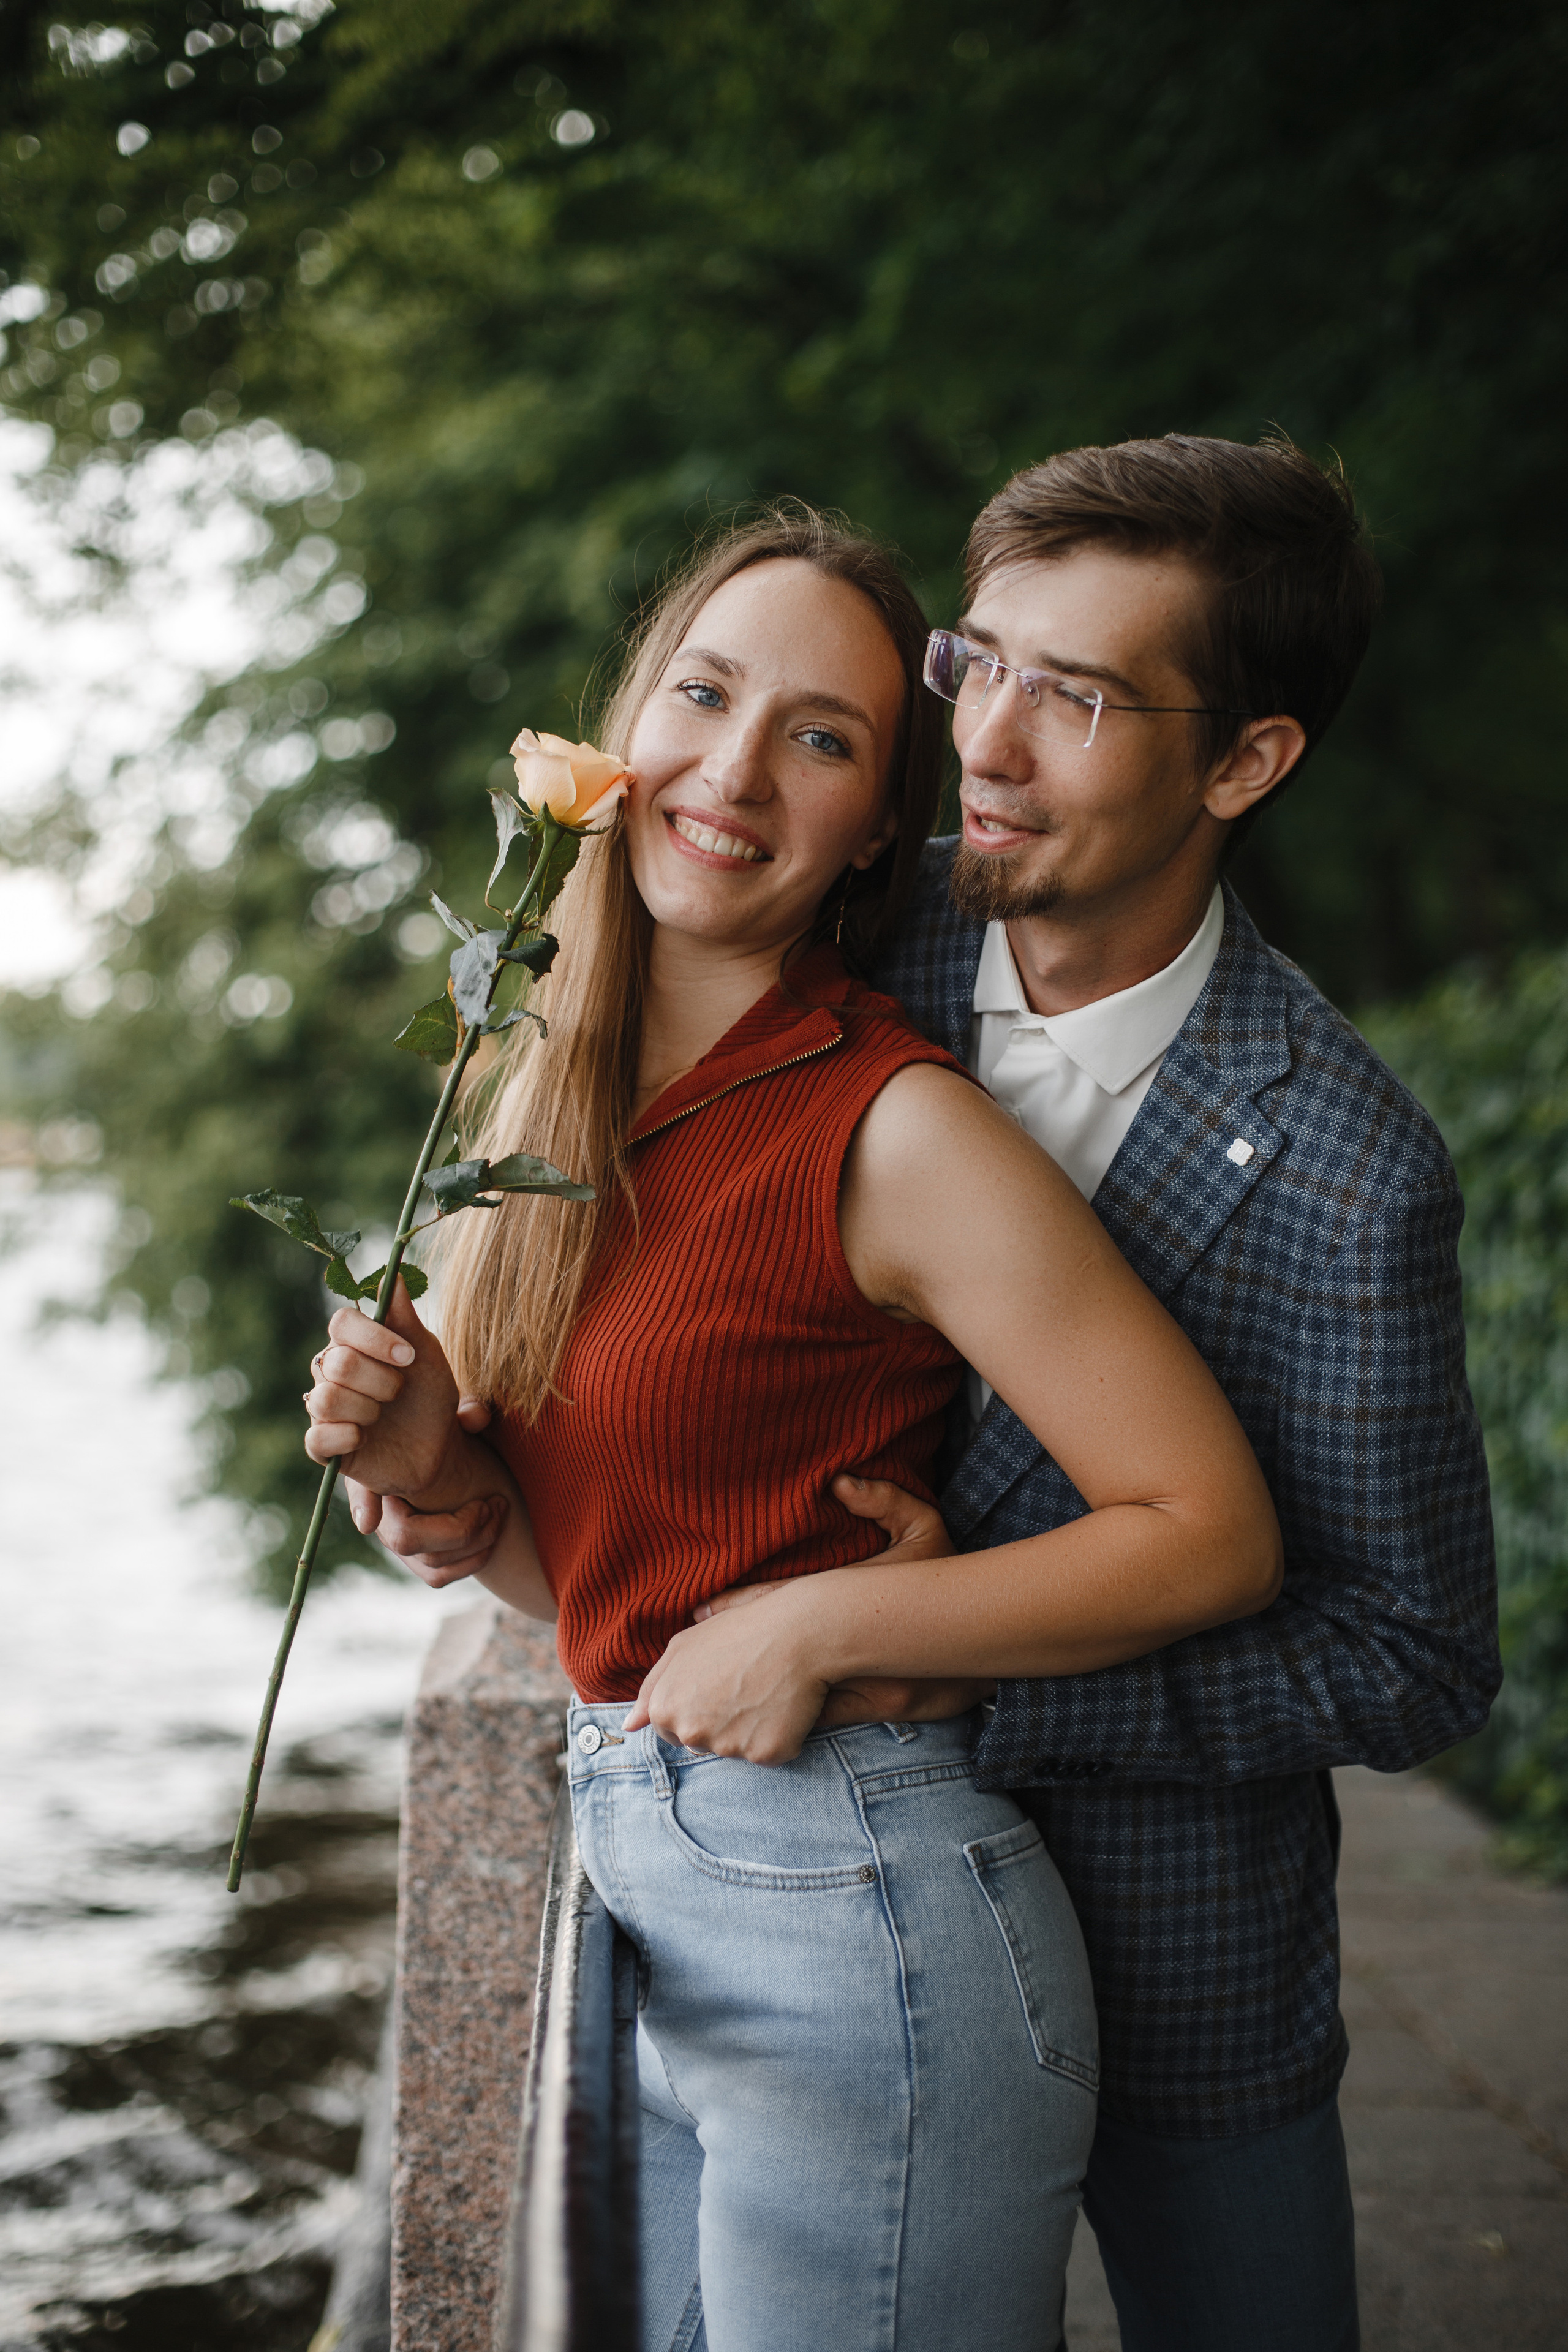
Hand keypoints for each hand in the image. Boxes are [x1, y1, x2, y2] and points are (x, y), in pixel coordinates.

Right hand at [303, 1279, 462, 1500]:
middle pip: (336, 1362)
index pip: (341, 1323)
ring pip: (325, 1399)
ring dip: (366, 1409)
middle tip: (399, 1392)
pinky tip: (364, 1437)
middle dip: (380, 1380)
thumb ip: (406, 1318)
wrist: (439, 1448)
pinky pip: (317, 1438)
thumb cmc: (429, 1395)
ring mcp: (324, 1409)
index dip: (373, 1338)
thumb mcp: (426, 1355)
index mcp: (353, 1343)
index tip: (409, 1356)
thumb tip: (393, 1274)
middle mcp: (330, 1371)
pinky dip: (347, 1436)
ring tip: (382, 1417)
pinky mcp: (323, 1446)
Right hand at [344, 1392, 504, 1586]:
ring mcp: (395, 1543)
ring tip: (498, 1510)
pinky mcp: (415, 1563)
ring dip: (475, 1542)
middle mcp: (378, 1515)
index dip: (364, 1506)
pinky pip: (439, 1578)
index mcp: (378, 1475)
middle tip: (490, 1503)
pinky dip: (472, 1561)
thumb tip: (478, 1415)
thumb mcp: (450, 1420)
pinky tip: (493, 1533)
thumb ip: (463, 1414)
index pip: (362, 1491)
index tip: (369, 1522)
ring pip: (431, 1564)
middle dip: (458, 1528)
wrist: (444, 1461)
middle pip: (406, 1539)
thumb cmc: (441, 1437)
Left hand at [623, 1593, 827, 1763]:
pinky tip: (783, 1706)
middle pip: (700, 1744)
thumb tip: (630, 1725)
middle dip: (717, 1724)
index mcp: (665, 1709)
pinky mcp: (765, 1754)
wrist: (797, 1631)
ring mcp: (729, 1746)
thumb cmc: (738, 1632)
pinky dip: (777, 1736)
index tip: (715, 1687)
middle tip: (742, 1687)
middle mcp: (691, 1733)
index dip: (693, 1709)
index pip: (669, 1731)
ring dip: (748, 1731)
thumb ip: (651, 1688)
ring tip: (764, 1691)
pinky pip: (767, 1755)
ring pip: (734, 1751)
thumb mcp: (683, 1647)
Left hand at [694, 1474, 988, 1729]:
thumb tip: (842, 1481)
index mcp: (852, 1602)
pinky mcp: (875, 1707)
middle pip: (778, 1651)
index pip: (783, 1602)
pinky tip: (756, 1723)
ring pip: (791, 1690)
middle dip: (731, 1654)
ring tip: (707, 1693)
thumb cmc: (953, 1586)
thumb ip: (887, 1503)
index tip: (702, 1609)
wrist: (994, 1645)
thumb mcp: (926, 1533)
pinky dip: (787, 1717)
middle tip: (693, 1651)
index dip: (739, 1608)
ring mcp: (862, 1679)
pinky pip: (818, 1717)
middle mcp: (851, 1645)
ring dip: (752, 1691)